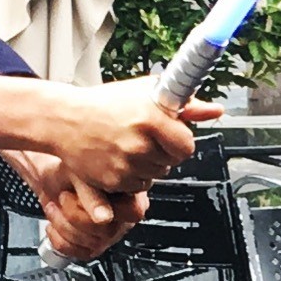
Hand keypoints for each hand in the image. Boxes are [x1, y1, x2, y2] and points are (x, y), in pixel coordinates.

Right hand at [39, 77, 210, 196]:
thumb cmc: (105, 103)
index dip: (180, 142)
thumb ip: (185, 104)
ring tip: (127, 146)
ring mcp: (125, 164)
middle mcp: (139, 142)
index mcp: (151, 116)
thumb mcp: (146, 94)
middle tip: (142, 137)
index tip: (170, 135)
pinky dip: (131, 177)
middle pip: (171, 163)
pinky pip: (136, 187)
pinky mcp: (112, 181)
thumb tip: (216, 110)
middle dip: (162, 152)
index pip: (187, 146)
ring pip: (155, 176)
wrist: (64, 119)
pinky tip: (117, 158)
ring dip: (147, 166)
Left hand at [40, 180, 144, 260]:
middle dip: (75, 216)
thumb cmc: (68, 168)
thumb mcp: (78, 173)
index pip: (130, 212)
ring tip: (54, 207)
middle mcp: (124, 217)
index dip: (98, 206)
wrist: (50, 175)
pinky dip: (60, 240)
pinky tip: (53, 225)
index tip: (71, 195)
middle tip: (62, 197)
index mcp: (131, 194)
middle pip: (108, 232)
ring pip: (93, 244)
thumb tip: (103, 217)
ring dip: (64, 226)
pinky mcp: (94, 246)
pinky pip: (80, 253)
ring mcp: (110, 234)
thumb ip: (93, 195)